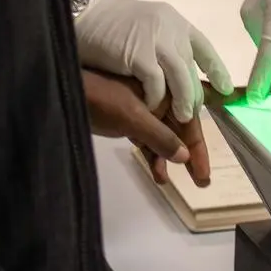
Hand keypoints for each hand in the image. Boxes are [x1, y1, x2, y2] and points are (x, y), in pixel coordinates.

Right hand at [75, 0, 232, 121]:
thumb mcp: (144, 29)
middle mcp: (171, 29)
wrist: (82, 16)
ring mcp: (157, 41)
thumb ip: (162, 46)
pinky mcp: (140, 55)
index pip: (203, 47)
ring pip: (181, 80)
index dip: (216, 69)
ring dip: (183, 102)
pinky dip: (155, 100)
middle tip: (193, 115)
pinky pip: (156, 86)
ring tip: (182, 119)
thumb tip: (177, 73)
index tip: (225, 89)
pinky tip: (150, 109)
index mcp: (174, 21)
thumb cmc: (109, 25)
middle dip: (196, 95)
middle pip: (192, 69)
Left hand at [83, 70, 210, 186]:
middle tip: (200, 181)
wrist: (66, 91)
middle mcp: (157, 97)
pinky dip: (152, 155)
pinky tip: (157, 175)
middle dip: (188, 153)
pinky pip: (146, 139)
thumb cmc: (101, 98)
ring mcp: (141, 109)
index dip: (198, 144)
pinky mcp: (126, 120)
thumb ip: (160, 137)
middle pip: (179, 128)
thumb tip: (185, 157)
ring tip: (170, 182)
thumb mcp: (133, 117)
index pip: (189, 117)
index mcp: (163, 88)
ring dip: (168, 158)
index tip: (204, 171)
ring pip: (162, 136)